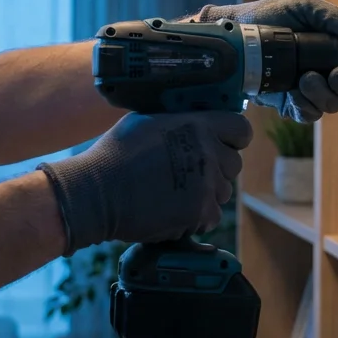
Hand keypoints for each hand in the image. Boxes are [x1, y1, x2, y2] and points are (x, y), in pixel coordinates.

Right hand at [37, 111, 252, 255]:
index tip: (223, 145)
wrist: (96, 193)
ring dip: (207, 193)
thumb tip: (194, 120)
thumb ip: (179, 121)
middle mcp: (208, 153)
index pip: (241, 129)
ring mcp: (206, 184)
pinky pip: (211, 216)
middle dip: (218, 169)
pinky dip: (197, 217)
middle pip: (234, 163)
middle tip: (192, 173)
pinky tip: (173, 210)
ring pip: (224, 192)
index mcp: (198, 125)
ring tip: (176, 192)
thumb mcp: (147, 121)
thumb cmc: (114, 155)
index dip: (234, 139)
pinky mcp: (200, 212)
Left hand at [191, 0, 337, 122]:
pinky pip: (310, 115)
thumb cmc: (274, 15)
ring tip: (304, 77)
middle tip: (334, 73)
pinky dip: (305, 105)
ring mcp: (314, 90)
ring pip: (334, 105)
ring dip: (323, 93)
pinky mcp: (293, 104)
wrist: (237, 35)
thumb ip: (336, 19)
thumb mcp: (306, 7)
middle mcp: (333, 71)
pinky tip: (292, 92)